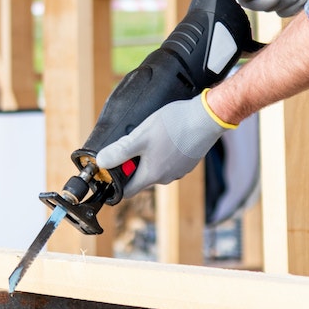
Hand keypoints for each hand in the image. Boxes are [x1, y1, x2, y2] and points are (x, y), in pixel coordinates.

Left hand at [95, 94, 230, 198]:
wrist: (207, 117)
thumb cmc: (174, 125)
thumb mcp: (141, 136)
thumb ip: (120, 152)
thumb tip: (101, 162)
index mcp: (152, 175)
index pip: (128, 191)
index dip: (116, 183)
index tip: (110, 169)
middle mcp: (166, 178)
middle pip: (141, 177)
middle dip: (132, 164)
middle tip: (130, 142)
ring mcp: (179, 170)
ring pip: (156, 168)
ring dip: (148, 156)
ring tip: (149, 136)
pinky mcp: (188, 161)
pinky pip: (169, 161)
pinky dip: (163, 152)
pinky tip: (165, 136)